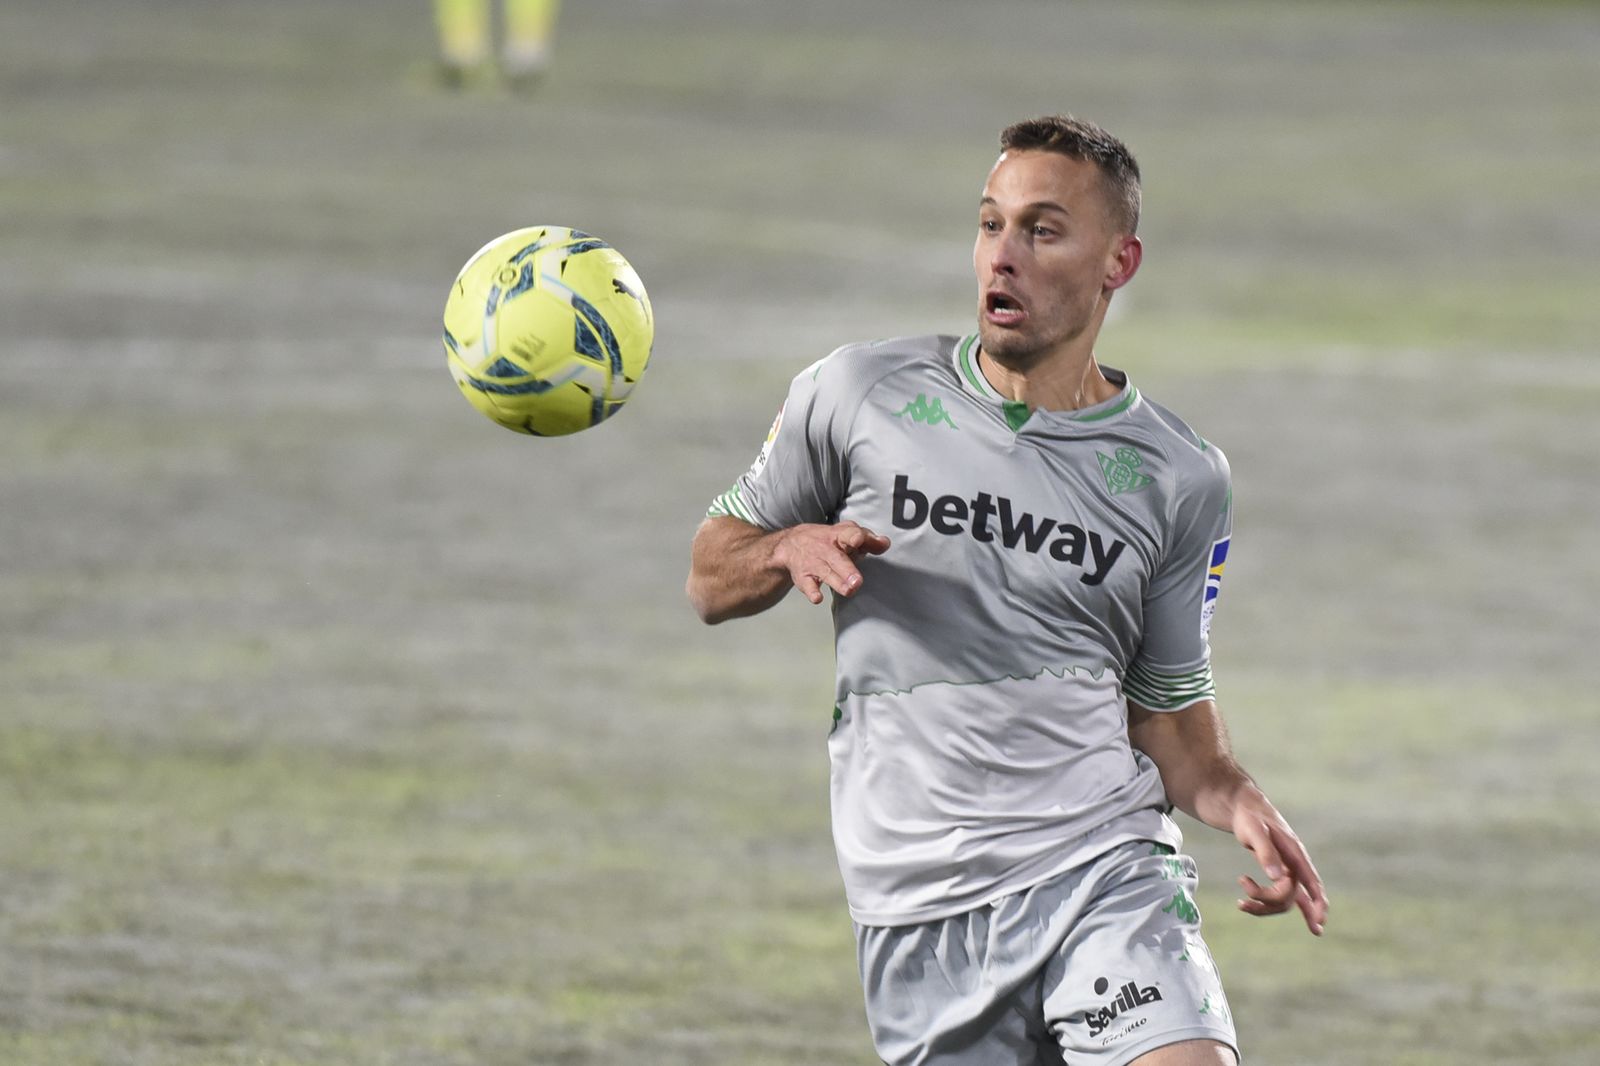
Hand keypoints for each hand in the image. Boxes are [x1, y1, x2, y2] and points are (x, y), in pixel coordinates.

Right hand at [772, 522, 890, 604]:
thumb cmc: (827, 541)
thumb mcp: (848, 535)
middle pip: (837, 558)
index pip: (848, 533)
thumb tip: (884, 543)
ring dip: (837, 582)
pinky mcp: (804, 577)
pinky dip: (812, 592)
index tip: (859, 540)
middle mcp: (825, 548)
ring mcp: (814, 563)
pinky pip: (807, 585)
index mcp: (839, 535)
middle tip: (857, 581)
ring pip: (825, 573)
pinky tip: (817, 598)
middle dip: (848, 570)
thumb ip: (869, 540)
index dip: (855, 536)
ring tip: (849, 590)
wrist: (792, 544)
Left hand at [1231, 792, 1327, 935]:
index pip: (1311, 881)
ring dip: (1262, 906)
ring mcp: (1288, 871)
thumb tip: (1276, 877)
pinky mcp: (1279, 875)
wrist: (1245, 809)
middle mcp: (1294, 865)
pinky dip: (1265, 905)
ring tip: (1239, 902)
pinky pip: (1279, 897)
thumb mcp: (1254, 830)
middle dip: (1268, 901)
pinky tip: (1245, 905)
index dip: (1317, 902)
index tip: (1319, 921)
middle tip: (1242, 894)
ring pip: (1283, 901)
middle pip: (1291, 896)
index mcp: (1294, 852)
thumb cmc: (1250, 817)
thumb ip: (1266, 852)